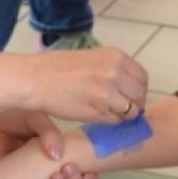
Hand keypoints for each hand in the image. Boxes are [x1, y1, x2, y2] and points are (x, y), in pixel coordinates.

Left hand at [0, 110, 99, 178]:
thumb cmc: (12, 114)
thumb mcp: (36, 117)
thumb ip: (50, 133)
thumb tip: (58, 156)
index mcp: (58, 147)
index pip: (81, 166)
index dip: (88, 174)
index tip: (89, 173)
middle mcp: (48, 163)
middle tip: (69, 172)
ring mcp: (32, 174)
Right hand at [28, 46, 147, 122]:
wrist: (35, 79)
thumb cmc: (57, 67)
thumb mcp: (91, 57)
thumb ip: (112, 68)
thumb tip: (128, 83)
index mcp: (115, 57)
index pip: (142, 78)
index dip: (138, 89)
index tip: (131, 95)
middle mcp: (115, 74)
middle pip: (139, 96)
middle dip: (134, 104)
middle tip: (122, 107)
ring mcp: (107, 94)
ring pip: (130, 112)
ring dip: (122, 115)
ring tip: (107, 111)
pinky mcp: (97, 112)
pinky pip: (114, 121)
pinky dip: (109, 121)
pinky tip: (96, 114)